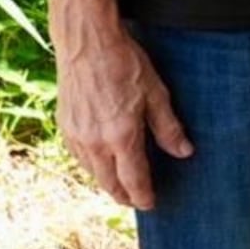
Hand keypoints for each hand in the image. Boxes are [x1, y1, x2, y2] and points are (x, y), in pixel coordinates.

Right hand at [57, 26, 191, 209]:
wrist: (86, 44)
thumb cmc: (126, 64)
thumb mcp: (157, 94)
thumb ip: (169, 127)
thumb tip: (184, 152)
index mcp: (121, 137)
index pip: (133, 179)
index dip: (143, 196)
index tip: (151, 204)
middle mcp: (95, 142)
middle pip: (109, 183)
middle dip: (124, 196)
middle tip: (136, 201)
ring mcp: (76, 136)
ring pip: (92, 172)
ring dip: (107, 182)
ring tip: (121, 185)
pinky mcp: (64, 126)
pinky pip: (79, 157)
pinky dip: (92, 166)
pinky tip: (101, 162)